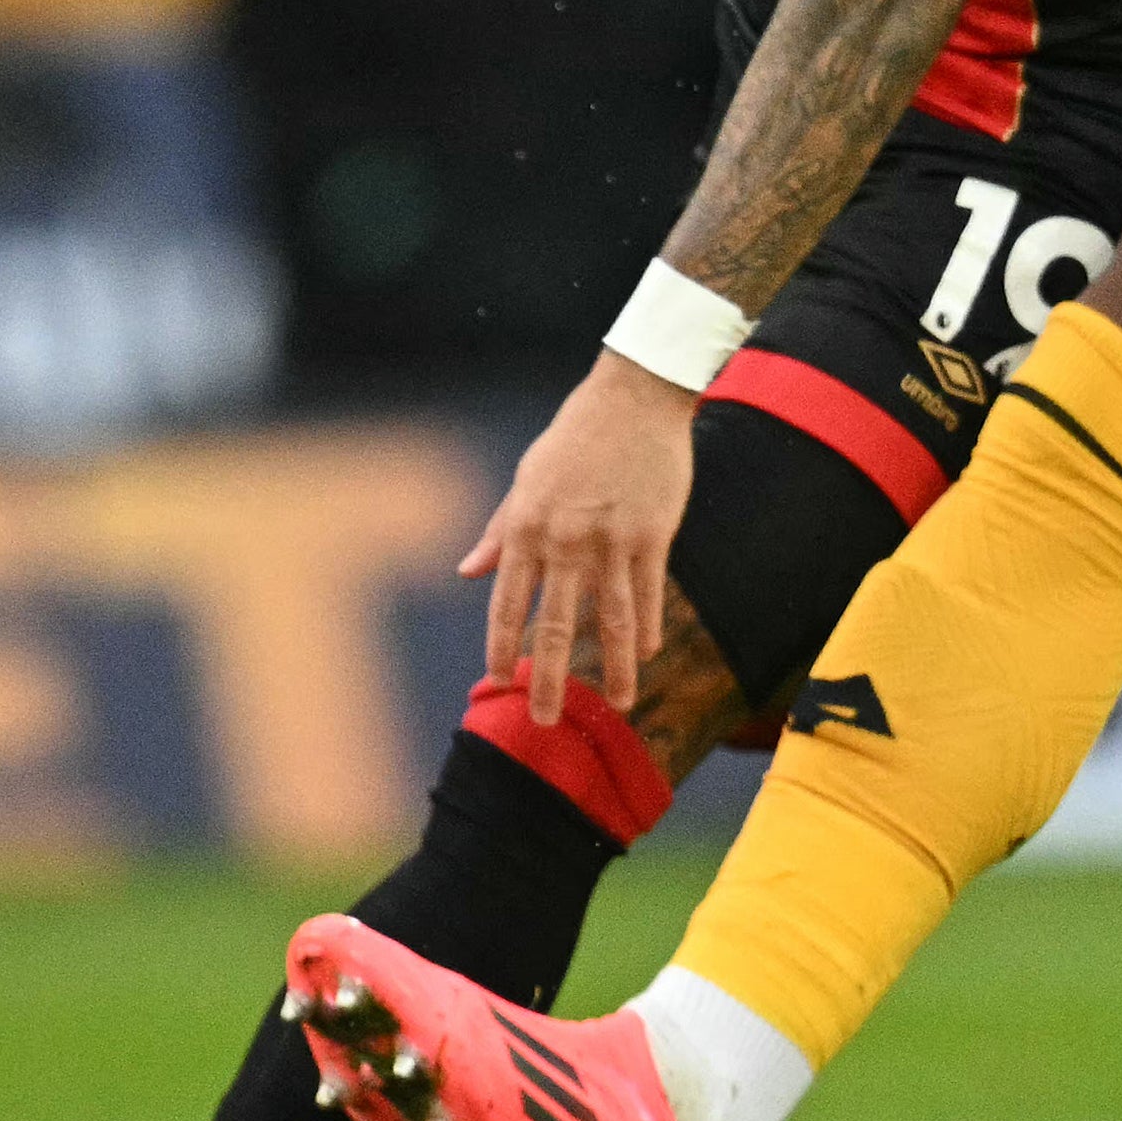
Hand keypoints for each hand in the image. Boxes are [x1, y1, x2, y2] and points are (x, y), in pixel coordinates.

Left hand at [465, 353, 701, 727]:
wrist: (633, 399)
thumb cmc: (574, 438)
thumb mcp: (526, 479)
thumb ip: (500, 531)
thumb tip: (468, 572)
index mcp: (528, 527)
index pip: (508, 602)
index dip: (501, 645)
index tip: (496, 681)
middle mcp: (566, 541)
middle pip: (555, 626)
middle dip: (547, 678)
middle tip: (545, 721)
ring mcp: (612, 541)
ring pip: (611, 620)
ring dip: (613, 668)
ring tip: (618, 704)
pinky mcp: (653, 535)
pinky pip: (649, 593)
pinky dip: (648, 627)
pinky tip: (647, 653)